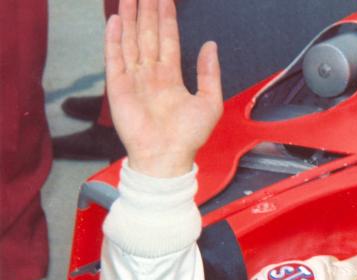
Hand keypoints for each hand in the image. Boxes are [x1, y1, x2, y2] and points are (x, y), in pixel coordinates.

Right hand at [105, 0, 222, 176]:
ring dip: (131, 18)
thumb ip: (209, 73)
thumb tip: (211, 46)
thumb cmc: (189, 136)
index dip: (167, 18)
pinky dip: (115, 39)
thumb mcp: (210, 102)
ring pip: (131, 41)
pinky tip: (117, 20)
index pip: (168, 40)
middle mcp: (151, 75)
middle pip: (148, 35)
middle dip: (147, 11)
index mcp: (171, 77)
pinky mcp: (119, 87)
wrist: (167, 156)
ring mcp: (134, 79)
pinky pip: (115, 58)